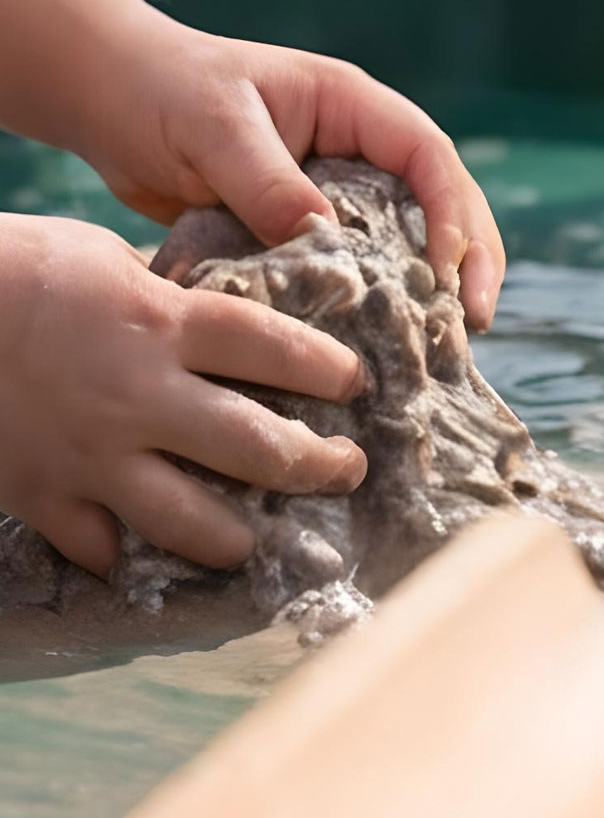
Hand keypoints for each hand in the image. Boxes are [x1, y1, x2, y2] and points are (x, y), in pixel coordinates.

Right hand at [0, 216, 367, 578]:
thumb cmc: (14, 267)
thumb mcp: (105, 260)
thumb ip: (165, 299)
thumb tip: (216, 315)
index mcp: (164, 322)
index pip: (275, 349)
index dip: (327, 369)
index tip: (355, 383)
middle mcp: (141, 396)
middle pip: (257, 446)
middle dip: (316, 465)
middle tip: (347, 471)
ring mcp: (91, 454)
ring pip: (191, 519)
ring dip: (238, 534)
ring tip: (261, 537)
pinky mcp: (40, 495)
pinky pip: (101, 546)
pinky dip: (127, 555)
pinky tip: (150, 558)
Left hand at [70, 23, 507, 329]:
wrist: (109, 102)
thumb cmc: (162, 93)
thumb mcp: (214, 129)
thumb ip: (267, 181)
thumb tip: (320, 239)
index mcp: (352, 107)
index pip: (427, 155)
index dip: (450, 210)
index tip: (445, 268)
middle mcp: (358, 148)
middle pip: (440, 200)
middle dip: (468, 257)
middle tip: (475, 318)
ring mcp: (335, 189)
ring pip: (406, 238)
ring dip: (429, 286)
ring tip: (446, 342)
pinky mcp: (302, 228)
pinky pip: (353, 266)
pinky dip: (371, 303)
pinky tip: (377, 345)